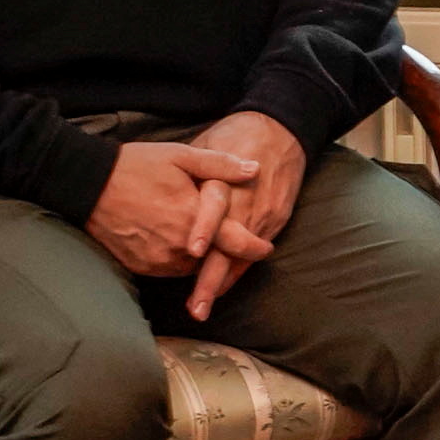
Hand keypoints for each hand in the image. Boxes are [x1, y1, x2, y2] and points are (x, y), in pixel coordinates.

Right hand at [84, 140, 262, 278]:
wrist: (86, 183)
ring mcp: (157, 259)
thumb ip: (221, 165)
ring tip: (204, 243)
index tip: (266, 248)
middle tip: (235, 244)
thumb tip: (255, 169)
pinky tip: (178, 246)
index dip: (255, 248)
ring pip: (192, 267)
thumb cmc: (136, 165)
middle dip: (226, 253)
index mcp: (192, 218)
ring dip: (201, 258)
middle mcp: (177, 246)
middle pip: (214, 259)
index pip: (235, 243)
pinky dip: (178, 261)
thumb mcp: (181, 156)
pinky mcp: (140, 266)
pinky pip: (169, 270)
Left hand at [179, 112, 306, 317]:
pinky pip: (253, 252)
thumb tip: (157, 192)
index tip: (190, 250)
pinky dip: (237, 270)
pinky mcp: (275, 221)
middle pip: (229, 247)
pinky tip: (220, 286)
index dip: (205, 229)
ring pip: (242, 257)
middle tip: (196, 307)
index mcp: (225, 180)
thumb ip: (187, 175)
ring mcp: (262, 215)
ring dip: (222, 282)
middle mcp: (245, 203)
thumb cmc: (236, 135)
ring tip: (202, 306)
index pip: (215, 208)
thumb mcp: (205, 145)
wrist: (282, 132)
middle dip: (212, 279)